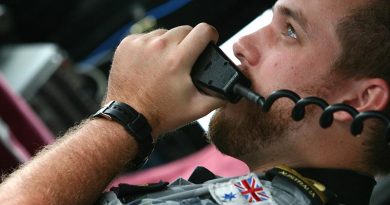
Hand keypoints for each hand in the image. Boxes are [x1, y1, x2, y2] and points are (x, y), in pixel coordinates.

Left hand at [105, 23, 225, 137]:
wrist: (130, 118)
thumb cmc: (160, 114)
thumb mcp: (197, 109)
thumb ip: (219, 96)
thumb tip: (232, 88)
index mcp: (177, 60)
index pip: (203, 30)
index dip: (211, 35)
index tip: (209, 41)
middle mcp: (158, 47)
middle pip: (184, 30)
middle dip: (189, 43)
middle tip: (185, 61)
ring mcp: (140, 44)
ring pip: (165, 33)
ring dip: (169, 45)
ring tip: (165, 64)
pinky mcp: (127, 45)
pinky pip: (146, 37)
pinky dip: (150, 47)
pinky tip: (150, 64)